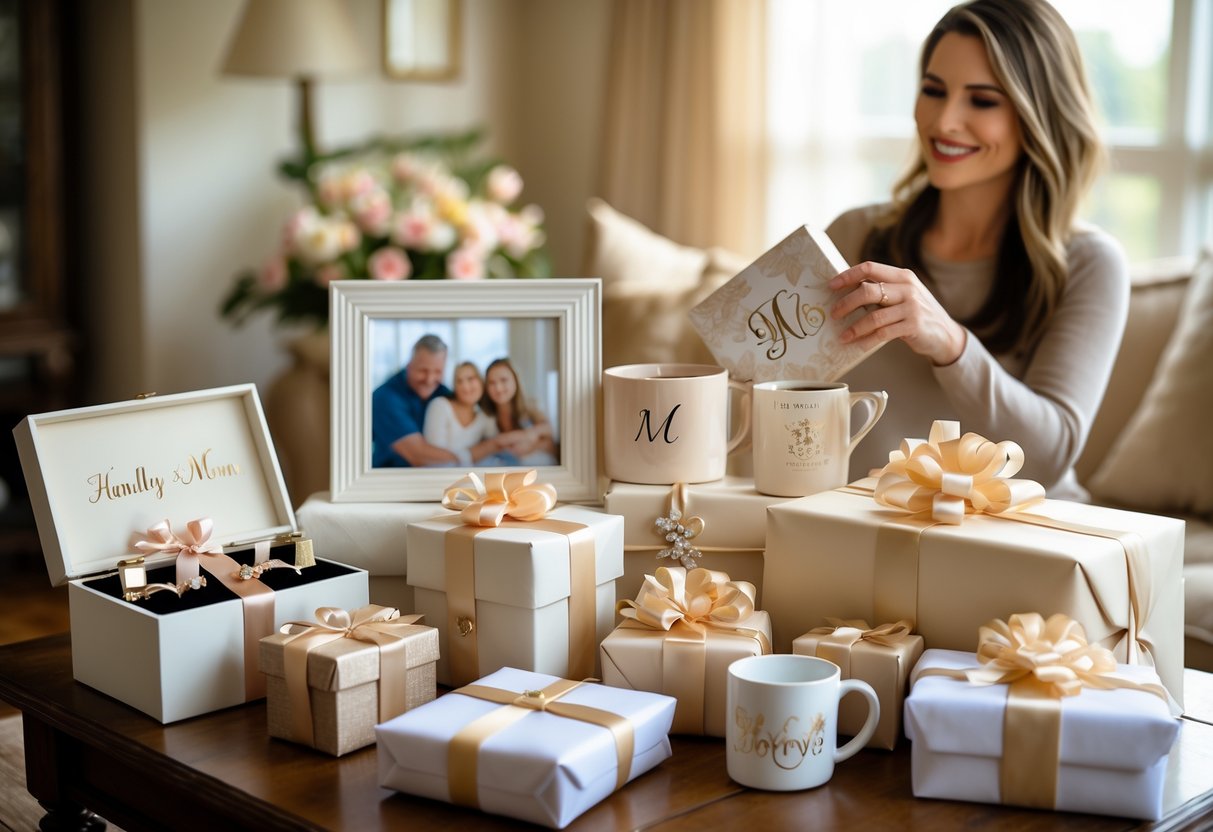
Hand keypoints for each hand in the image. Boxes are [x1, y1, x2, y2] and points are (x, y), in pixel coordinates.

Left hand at [828, 261, 966, 365]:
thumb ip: (883, 290)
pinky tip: (857, 345)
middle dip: (846, 303)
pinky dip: (867, 340)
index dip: (848, 275)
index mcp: (902, 276)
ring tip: (843, 336)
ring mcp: (912, 307)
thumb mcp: (904, 295)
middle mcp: (908, 289)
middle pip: (868, 290)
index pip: (870, 268)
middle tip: (833, 314)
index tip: (831, 286)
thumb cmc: (916, 313)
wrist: (945, 333)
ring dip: (854, 327)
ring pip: (874, 316)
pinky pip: (883, 333)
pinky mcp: (913, 326)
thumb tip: (847, 291)